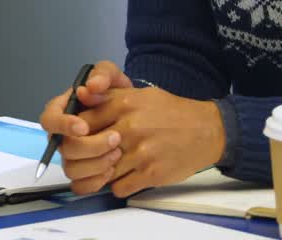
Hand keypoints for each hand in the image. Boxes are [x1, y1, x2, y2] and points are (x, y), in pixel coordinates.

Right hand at [38, 60, 131, 192]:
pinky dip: (95, 182)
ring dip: (95, 165)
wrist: (135, 114)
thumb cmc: (116, 93)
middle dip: (89, 146)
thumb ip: (102, 74)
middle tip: (115, 139)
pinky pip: (80, 185)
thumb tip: (88, 87)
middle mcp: (63, 135)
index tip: (83, 126)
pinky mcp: (83, 173)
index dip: (63, 126)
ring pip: (71, 169)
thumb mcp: (111, 76)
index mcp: (62, 110)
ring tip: (117, 154)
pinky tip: (111, 171)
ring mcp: (72, 156)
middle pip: (63, 148)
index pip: (49, 120)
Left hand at [80, 87, 224, 197]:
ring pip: (100, 171)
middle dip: (82, 157)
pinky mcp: (151, 173)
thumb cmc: (171, 112)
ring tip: (108, 168)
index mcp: (124, 104)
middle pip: (83, 149)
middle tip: (87, 159)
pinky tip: (126, 176)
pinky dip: (118, 185)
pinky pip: (118, 187)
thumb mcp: (140, 95)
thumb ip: (108, 96)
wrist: (206, 130)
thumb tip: (82, 94)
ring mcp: (140, 152)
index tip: (78, 138)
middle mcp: (129, 127)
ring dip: (101, 173)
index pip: (81, 122)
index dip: (75, 133)